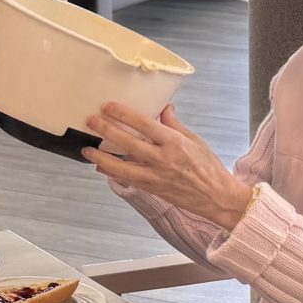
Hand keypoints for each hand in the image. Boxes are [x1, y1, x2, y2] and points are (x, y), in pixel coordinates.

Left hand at [83, 103, 251, 230]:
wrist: (216, 196)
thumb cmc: (208, 167)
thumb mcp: (194, 139)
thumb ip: (174, 124)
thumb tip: (163, 108)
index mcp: (174, 142)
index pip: (144, 124)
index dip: (123, 114)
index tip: (108, 106)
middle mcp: (163, 159)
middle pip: (128, 143)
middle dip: (106, 131)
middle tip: (91, 121)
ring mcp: (155, 176)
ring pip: (121, 167)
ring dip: (101, 157)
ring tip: (86, 149)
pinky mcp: (152, 188)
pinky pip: (126, 179)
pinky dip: (112, 172)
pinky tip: (101, 165)